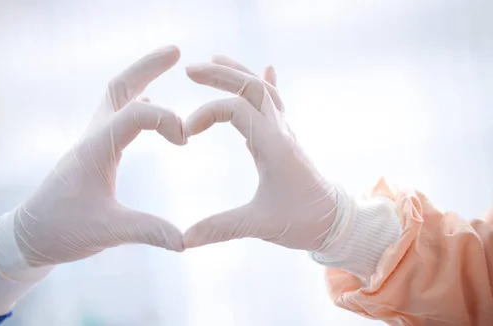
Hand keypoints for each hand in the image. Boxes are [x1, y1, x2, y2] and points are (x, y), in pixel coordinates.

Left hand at [0, 46, 186, 266]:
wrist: (29, 234)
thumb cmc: (62, 229)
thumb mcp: (107, 232)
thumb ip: (147, 231)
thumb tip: (186, 241)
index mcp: (97, 149)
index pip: (137, 113)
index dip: (168, 120)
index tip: (185, 142)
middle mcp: (93, 137)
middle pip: (120, 87)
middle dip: (148, 66)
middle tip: (175, 51)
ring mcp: (92, 141)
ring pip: (116, 97)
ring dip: (141, 79)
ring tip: (166, 65)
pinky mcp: (93, 150)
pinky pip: (116, 114)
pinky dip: (136, 102)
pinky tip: (149, 106)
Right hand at [183, 56, 338, 251]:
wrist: (337, 222)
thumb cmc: (303, 221)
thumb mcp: (260, 225)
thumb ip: (220, 228)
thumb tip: (183, 240)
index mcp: (273, 145)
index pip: (235, 108)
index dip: (206, 114)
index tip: (186, 134)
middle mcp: (280, 131)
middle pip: (251, 86)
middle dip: (220, 74)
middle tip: (189, 70)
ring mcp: (284, 132)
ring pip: (262, 90)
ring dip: (238, 73)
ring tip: (215, 61)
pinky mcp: (285, 139)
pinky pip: (277, 103)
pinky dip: (267, 83)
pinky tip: (266, 69)